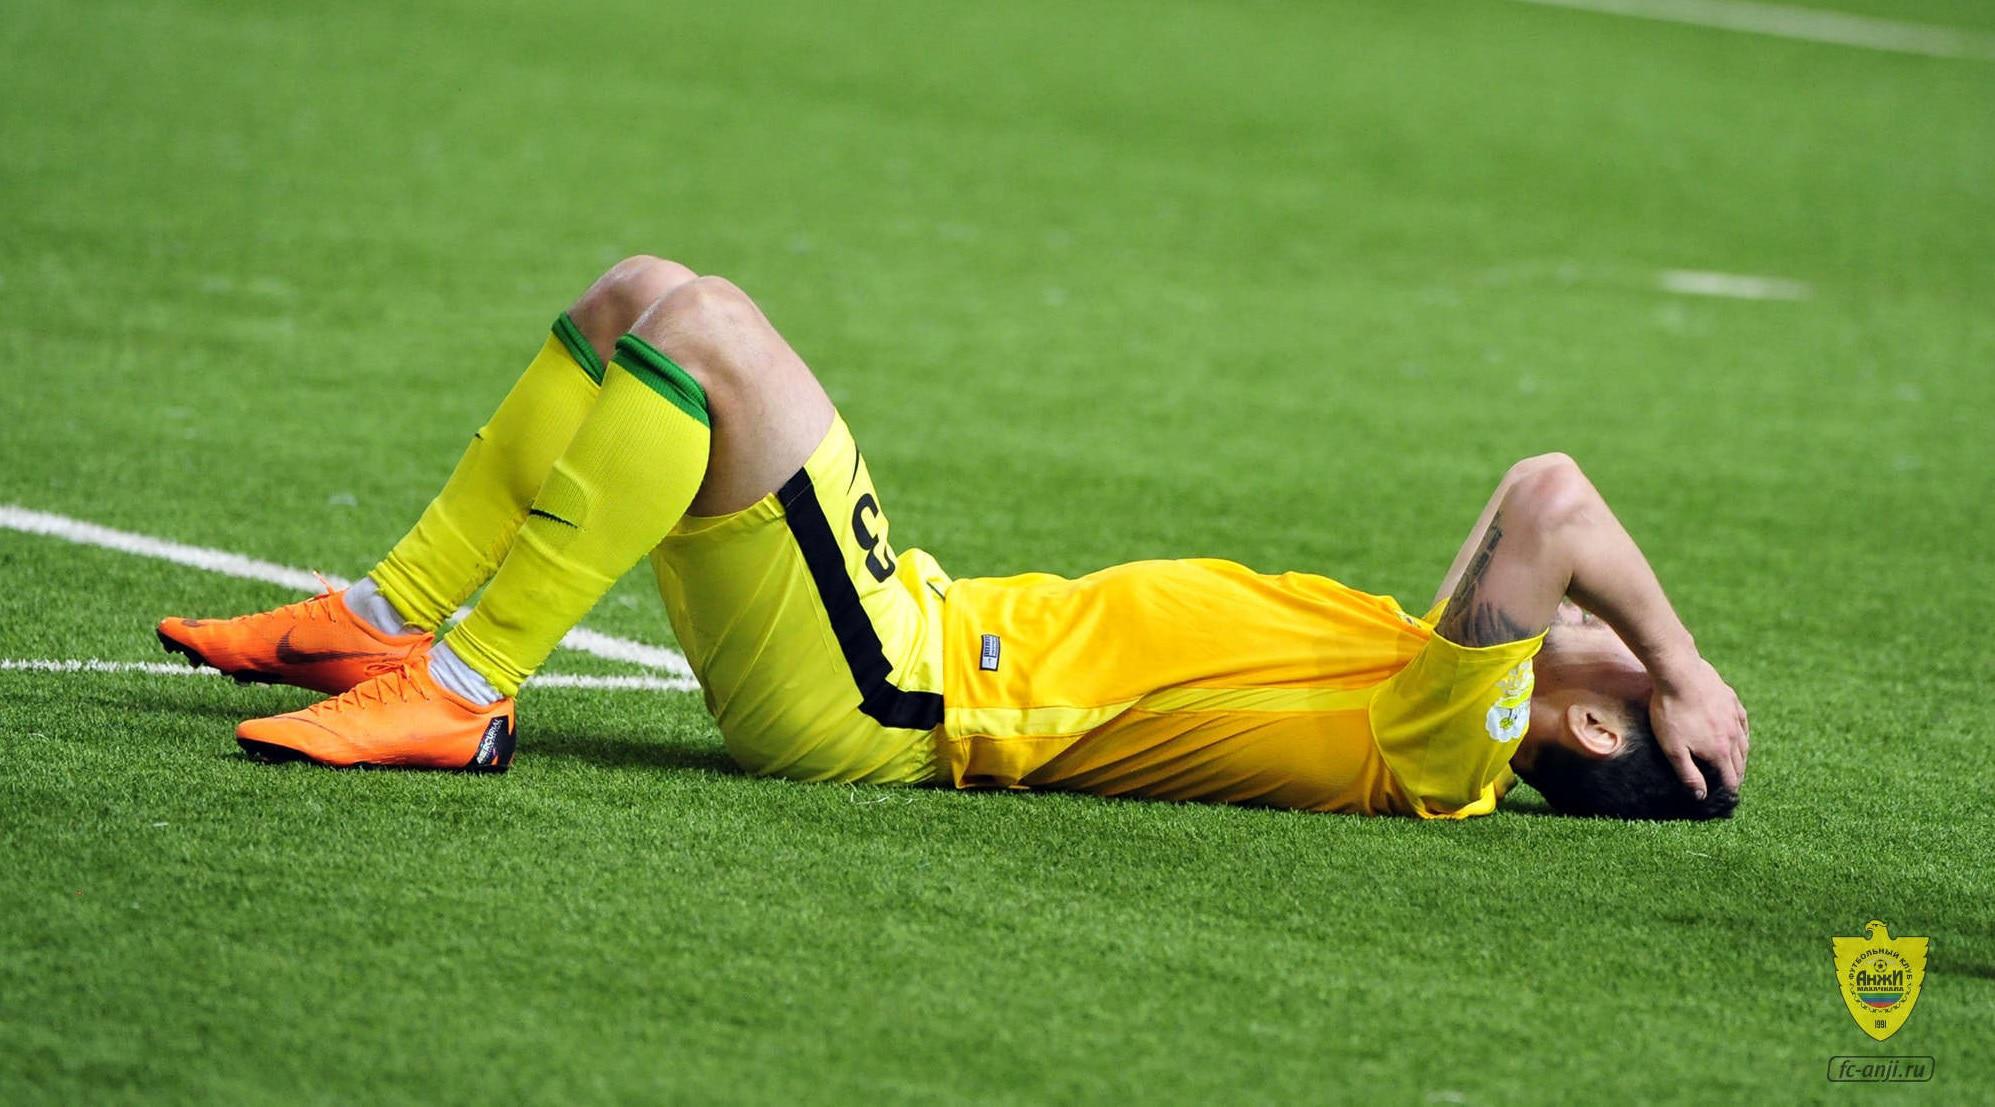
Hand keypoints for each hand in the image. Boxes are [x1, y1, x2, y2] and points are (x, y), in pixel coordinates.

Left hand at [1647, 656, 1747, 798]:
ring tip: (1738, 764)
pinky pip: (1742, 721)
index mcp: (1719, 751)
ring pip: (1744, 742)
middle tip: (1734, 783)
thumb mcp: (1673, 749)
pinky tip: (1740, 733)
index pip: (1731, 777)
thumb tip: (1701, 795)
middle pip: (1740, 762)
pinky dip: (1743, 733)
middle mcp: (1733, 736)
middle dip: (1737, 775)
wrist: (1679, 674)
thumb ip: (1688, 774)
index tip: (1730, 797)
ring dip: (1742, 756)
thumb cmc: (1671, 712)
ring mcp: (1734, 716)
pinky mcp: (1731, 700)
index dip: (1730, 789)